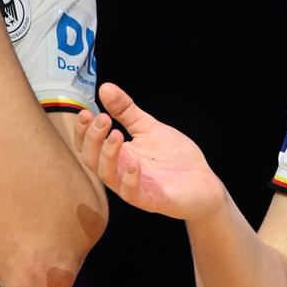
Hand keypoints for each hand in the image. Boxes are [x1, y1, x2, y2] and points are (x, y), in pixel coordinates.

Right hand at [74, 83, 226, 221]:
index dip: (83, 131)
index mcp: (118, 155)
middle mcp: (120, 172)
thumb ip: (126, 111)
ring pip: (108, 176)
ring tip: (116, 134)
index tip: (86, 112)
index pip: (89, 145)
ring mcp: (134, 187)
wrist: (204, 182)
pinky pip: (133, 194)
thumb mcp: (148, 127)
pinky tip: (135, 163)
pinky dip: (130, 179)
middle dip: (93, 139)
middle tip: (102, 119)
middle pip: (92, 160)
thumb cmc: (174, 157)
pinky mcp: (151, 199)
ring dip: (108, 155)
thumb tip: (105, 87)